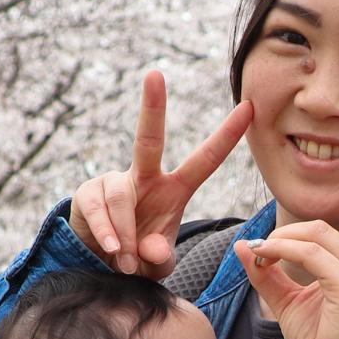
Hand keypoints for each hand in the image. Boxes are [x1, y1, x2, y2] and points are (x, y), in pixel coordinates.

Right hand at [70, 70, 252, 277]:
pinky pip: (100, 211)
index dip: (226, 136)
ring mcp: (115, 181)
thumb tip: (151, 250)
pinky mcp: (89, 193)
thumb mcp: (157, 262)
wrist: (100, 264)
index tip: (249, 108)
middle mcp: (145, 177)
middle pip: (149, 139)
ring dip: (126, 235)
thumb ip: (160, 257)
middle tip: (155, 74)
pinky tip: (112, 250)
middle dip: (153, 106)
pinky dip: (108, 235)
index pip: (205, 160)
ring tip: (127, 260)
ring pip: (122, 198)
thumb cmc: (139, 256)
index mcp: (174, 189)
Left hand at [232, 131, 338, 338]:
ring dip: (279, 241)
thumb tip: (246, 245)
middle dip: (290, 228)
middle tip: (262, 252)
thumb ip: (268, 272)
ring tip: (259, 260)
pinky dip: (281, 251)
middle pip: (333, 216)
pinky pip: (309, 254)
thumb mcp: (287, 304)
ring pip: (314, 233)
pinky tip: (264, 260)